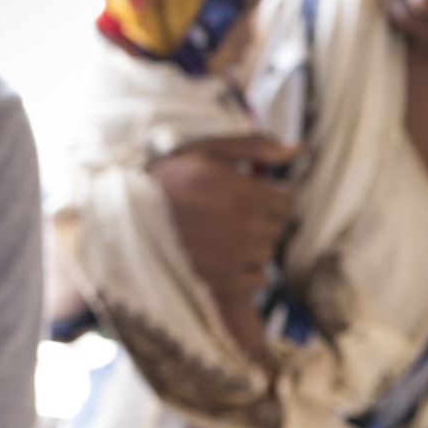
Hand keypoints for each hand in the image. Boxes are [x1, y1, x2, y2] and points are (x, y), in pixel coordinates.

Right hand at [147, 134, 295, 295]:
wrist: (130, 217)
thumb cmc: (171, 179)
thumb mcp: (210, 151)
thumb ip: (256, 147)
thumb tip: (297, 147)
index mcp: (247, 194)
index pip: (285, 202)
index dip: (269, 197)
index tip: (248, 195)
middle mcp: (247, 227)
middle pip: (278, 228)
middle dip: (261, 220)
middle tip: (231, 214)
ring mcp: (236, 256)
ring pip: (267, 253)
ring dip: (253, 245)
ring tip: (223, 233)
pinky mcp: (225, 280)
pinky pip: (258, 279)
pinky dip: (247, 270)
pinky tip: (224, 256)